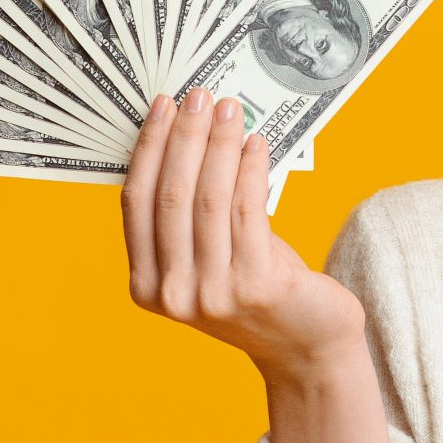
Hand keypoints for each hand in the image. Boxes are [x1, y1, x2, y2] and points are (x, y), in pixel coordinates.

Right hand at [122, 87, 364, 380]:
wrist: (306, 346)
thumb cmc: (258, 290)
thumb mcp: (209, 258)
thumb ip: (190, 215)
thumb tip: (188, 134)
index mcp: (147, 286)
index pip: (136, 203)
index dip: (148, 149)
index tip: (162, 107)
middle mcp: (173, 294)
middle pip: (170, 195)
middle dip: (183, 137)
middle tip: (197, 95)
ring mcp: (213, 294)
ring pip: (208, 199)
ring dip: (218, 145)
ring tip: (229, 109)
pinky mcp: (257, 286)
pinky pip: (249, 211)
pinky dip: (251, 169)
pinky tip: (257, 143)